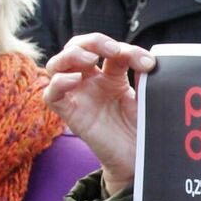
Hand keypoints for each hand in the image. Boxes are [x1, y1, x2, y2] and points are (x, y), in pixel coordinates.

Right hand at [43, 33, 155, 197]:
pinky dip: (58, 82)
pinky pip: (51, 95)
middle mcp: (90, 82)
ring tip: (90, 59)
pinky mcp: (70, 114)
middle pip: (77, 47)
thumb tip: (149, 60)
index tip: (149, 64)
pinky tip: (74, 80)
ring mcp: (78, 96)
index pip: (111, 50)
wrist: (138, 159)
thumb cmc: (141, 128)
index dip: (128, 50)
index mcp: (110, 75)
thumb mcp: (146, 99)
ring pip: (56, 64)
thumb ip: (145, 79)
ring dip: (71, 55)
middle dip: (93, 41)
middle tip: (114, 50)